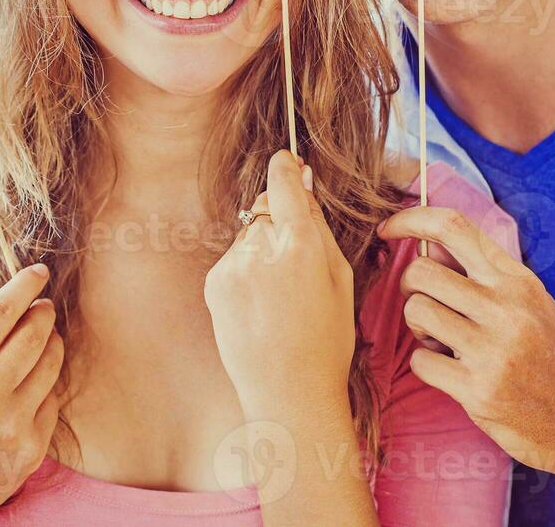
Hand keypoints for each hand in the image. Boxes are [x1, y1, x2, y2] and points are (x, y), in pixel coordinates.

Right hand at [0, 263, 63, 525]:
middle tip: (44, 307)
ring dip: (52, 344)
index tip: (39, 271)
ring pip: (52, 363)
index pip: (0, 313)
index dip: (24, 286)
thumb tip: (27, 306)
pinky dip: (45, 388)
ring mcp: (12, 426)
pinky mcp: (31, 449)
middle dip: (44, 313)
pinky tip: (30, 389)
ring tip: (43, 340)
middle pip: (35, 333)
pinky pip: (52, 400)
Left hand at [204, 151, 354, 415]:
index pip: (283, 181)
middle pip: (267, 209)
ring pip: (250, 235)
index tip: (286, 160)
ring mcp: (234, 265)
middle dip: (280, 221)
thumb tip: (303, 183)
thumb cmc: (326, 339)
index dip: (285, 167)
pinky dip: (246, 272)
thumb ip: (318, 225)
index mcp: (302, 243)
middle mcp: (263, 248)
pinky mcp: (214, 282)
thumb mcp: (340, 277)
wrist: (288, 394)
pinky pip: (233, 260)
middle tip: (296, 262)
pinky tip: (259, 306)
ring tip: (278, 296)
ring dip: (262, 250)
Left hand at [377, 206, 554, 487]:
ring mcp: (492, 349)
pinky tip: (452, 372)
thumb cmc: (554, 356)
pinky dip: (427, 365)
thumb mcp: (530, 302)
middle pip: (421, 270)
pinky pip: (420, 361)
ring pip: (416, 310)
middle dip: (410, 286)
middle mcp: (505, 306)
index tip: (387, 228)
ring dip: (418, 326)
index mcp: (516, 279)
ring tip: (443, 340)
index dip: (411, 219)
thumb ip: (484, 275)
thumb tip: (427, 248)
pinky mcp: (479, 390)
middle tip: (426, 304)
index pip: (453, 226)